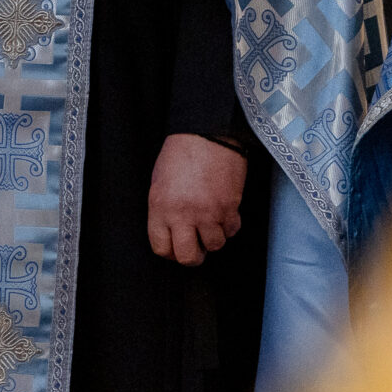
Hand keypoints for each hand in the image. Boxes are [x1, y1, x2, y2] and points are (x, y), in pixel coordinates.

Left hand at [146, 133, 245, 266]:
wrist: (207, 134)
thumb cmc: (180, 154)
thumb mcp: (159, 183)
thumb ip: (163, 211)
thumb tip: (172, 233)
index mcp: (160, 208)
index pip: (162, 248)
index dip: (170, 252)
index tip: (175, 246)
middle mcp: (183, 214)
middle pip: (188, 257)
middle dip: (193, 255)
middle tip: (196, 246)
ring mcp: (209, 213)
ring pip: (215, 245)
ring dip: (213, 237)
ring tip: (210, 222)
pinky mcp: (230, 207)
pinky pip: (231, 230)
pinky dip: (229, 225)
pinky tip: (224, 211)